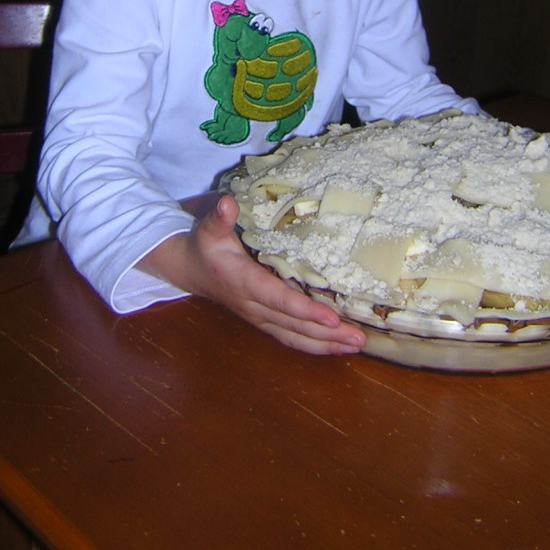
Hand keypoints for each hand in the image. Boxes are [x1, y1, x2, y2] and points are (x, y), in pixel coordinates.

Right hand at [142, 194, 365, 355]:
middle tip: (359, 337)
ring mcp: (260, 318)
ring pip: (295, 337)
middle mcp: (254, 306)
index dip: (305, 310)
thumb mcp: (209, 228)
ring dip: (326, 344)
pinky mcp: (265, 321)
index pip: (278, 299)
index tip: (332, 318)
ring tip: (357, 344)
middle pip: (294, 325)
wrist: (190, 270)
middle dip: (327, 334)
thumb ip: (220, 218)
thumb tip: (227, 203)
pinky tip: (337, 346)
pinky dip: (315, 345)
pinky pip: (291, 338)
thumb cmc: (205, 246)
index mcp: (244, 282)